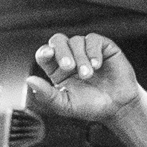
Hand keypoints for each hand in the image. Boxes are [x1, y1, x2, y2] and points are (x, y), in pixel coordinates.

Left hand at [27, 32, 146, 127]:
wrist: (117, 107)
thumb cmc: (90, 106)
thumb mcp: (65, 105)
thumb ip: (46, 94)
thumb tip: (29, 80)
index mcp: (57, 70)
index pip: (45, 54)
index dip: (44, 51)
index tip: (47, 54)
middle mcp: (70, 57)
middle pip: (58, 41)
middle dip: (62, 52)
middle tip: (69, 67)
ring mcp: (86, 50)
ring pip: (76, 41)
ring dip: (81, 58)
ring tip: (88, 75)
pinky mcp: (103, 47)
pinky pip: (93, 40)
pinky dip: (93, 51)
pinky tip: (97, 65)